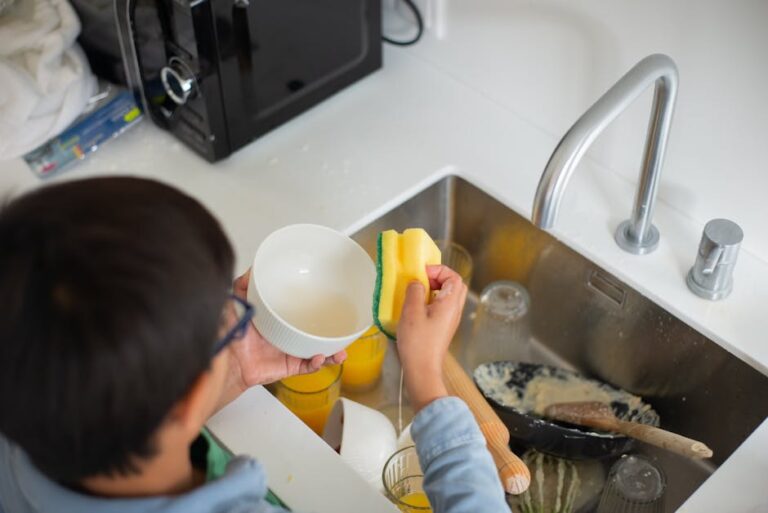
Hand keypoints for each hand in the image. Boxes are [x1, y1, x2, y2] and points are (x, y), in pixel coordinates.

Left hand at [214, 269, 346, 411]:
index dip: (315, 309)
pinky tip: (321, 357)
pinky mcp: (287, 367)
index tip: (329, 301)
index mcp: (276, 321)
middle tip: (343, 327)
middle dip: (330, 333)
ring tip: (341, 350)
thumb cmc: (228, 334)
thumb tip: (253, 268)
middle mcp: (284, 336)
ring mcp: (287, 352)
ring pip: (316, 353)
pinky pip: (307, 367)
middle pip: (313, 334)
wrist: (225, 359)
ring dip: (331, 352)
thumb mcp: (235, 302)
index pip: (299, 313)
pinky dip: (316, 363)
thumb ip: (243, 284)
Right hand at [396, 265, 467, 411]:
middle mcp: (454, 311)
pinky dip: (431, 301)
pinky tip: (416, 308)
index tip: (421, 273)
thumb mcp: (412, 311)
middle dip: (438, 278)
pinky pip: (442, 307)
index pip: (454, 277)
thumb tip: (417, 283)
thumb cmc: (418, 343)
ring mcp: (450, 320)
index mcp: (450, 304)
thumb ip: (415, 291)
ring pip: (448, 296)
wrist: (422, 370)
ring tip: (416, 293)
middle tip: (422, 280)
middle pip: (454, 285)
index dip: (439, 270)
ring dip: (434, 290)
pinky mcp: (443, 328)